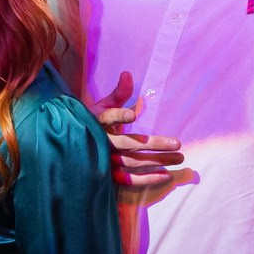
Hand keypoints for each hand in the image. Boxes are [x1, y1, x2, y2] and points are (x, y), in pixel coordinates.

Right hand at [90, 70, 185, 195]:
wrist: (73, 144)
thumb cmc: (95, 121)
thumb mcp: (104, 105)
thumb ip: (119, 92)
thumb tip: (128, 74)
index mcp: (99, 121)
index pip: (109, 117)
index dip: (119, 116)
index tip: (133, 114)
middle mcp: (102, 142)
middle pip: (130, 144)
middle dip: (155, 144)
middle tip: (178, 143)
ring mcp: (105, 160)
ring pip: (133, 162)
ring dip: (157, 161)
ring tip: (179, 158)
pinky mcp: (108, 175)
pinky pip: (128, 179)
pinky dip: (147, 179)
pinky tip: (165, 175)